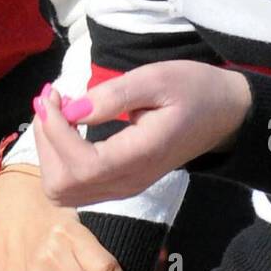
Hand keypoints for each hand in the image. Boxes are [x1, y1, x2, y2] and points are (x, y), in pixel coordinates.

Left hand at [35, 62, 252, 207]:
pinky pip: (75, 186)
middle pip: (63, 186)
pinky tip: (67, 126)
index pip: (80, 166)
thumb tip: (73, 110)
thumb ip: (114, 96)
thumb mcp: (157, 79)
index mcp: (140, 156)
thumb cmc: (194, 90)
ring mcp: (124, 188)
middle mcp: (129, 182)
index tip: (53, 95)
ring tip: (56, 112)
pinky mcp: (119, 184)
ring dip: (48, 151)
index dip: (55, 133)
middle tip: (51, 100)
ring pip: (63, 191)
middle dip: (46, 141)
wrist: (225, 115)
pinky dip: (59, 158)